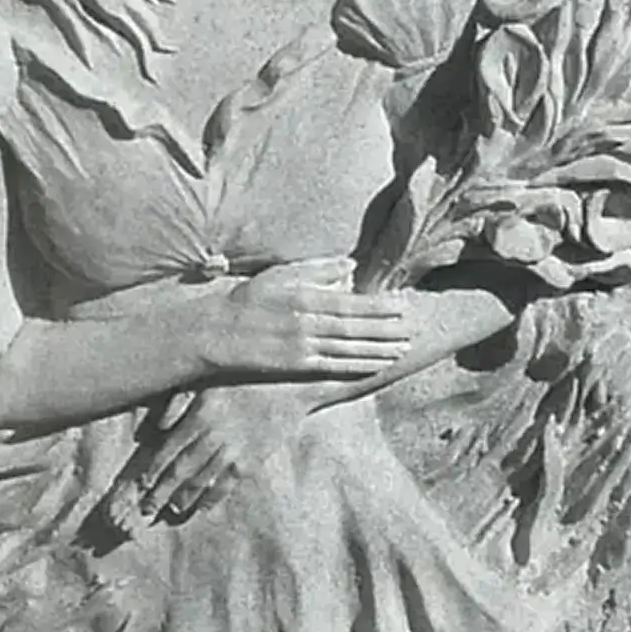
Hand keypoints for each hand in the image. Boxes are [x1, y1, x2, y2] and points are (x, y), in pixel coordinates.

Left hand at [114, 382, 311, 528]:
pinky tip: (201, 508)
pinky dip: (212, 498)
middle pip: (180, 470)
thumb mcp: (208, 380)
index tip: (140, 484)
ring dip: (183, 498)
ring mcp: (232, 452)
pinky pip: (226, 485)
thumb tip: (159, 425)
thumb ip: (180, 401)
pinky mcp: (250, 462)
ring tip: (171, 509)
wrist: (289, 388)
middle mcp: (212, 437)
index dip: (152, 469)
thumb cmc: (245, 379)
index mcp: (199, 416)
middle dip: (161, 491)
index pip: (169, 449)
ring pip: (201, 480)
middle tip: (146, 509)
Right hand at [200, 256, 410, 382]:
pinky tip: (377, 366)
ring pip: (350, 348)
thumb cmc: (249, 299)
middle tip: (413, 329)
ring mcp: (302, 346)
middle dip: (387, 330)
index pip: (352, 302)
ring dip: (379, 350)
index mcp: (305, 296)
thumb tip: (351, 264)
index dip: (380, 306)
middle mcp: (307, 322)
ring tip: (403, 349)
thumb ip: (317, 269)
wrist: (217, 332)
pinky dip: (358, 366)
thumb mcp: (280, 274)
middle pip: (356, 327)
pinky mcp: (296, 366)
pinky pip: (334, 367)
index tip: (403, 306)